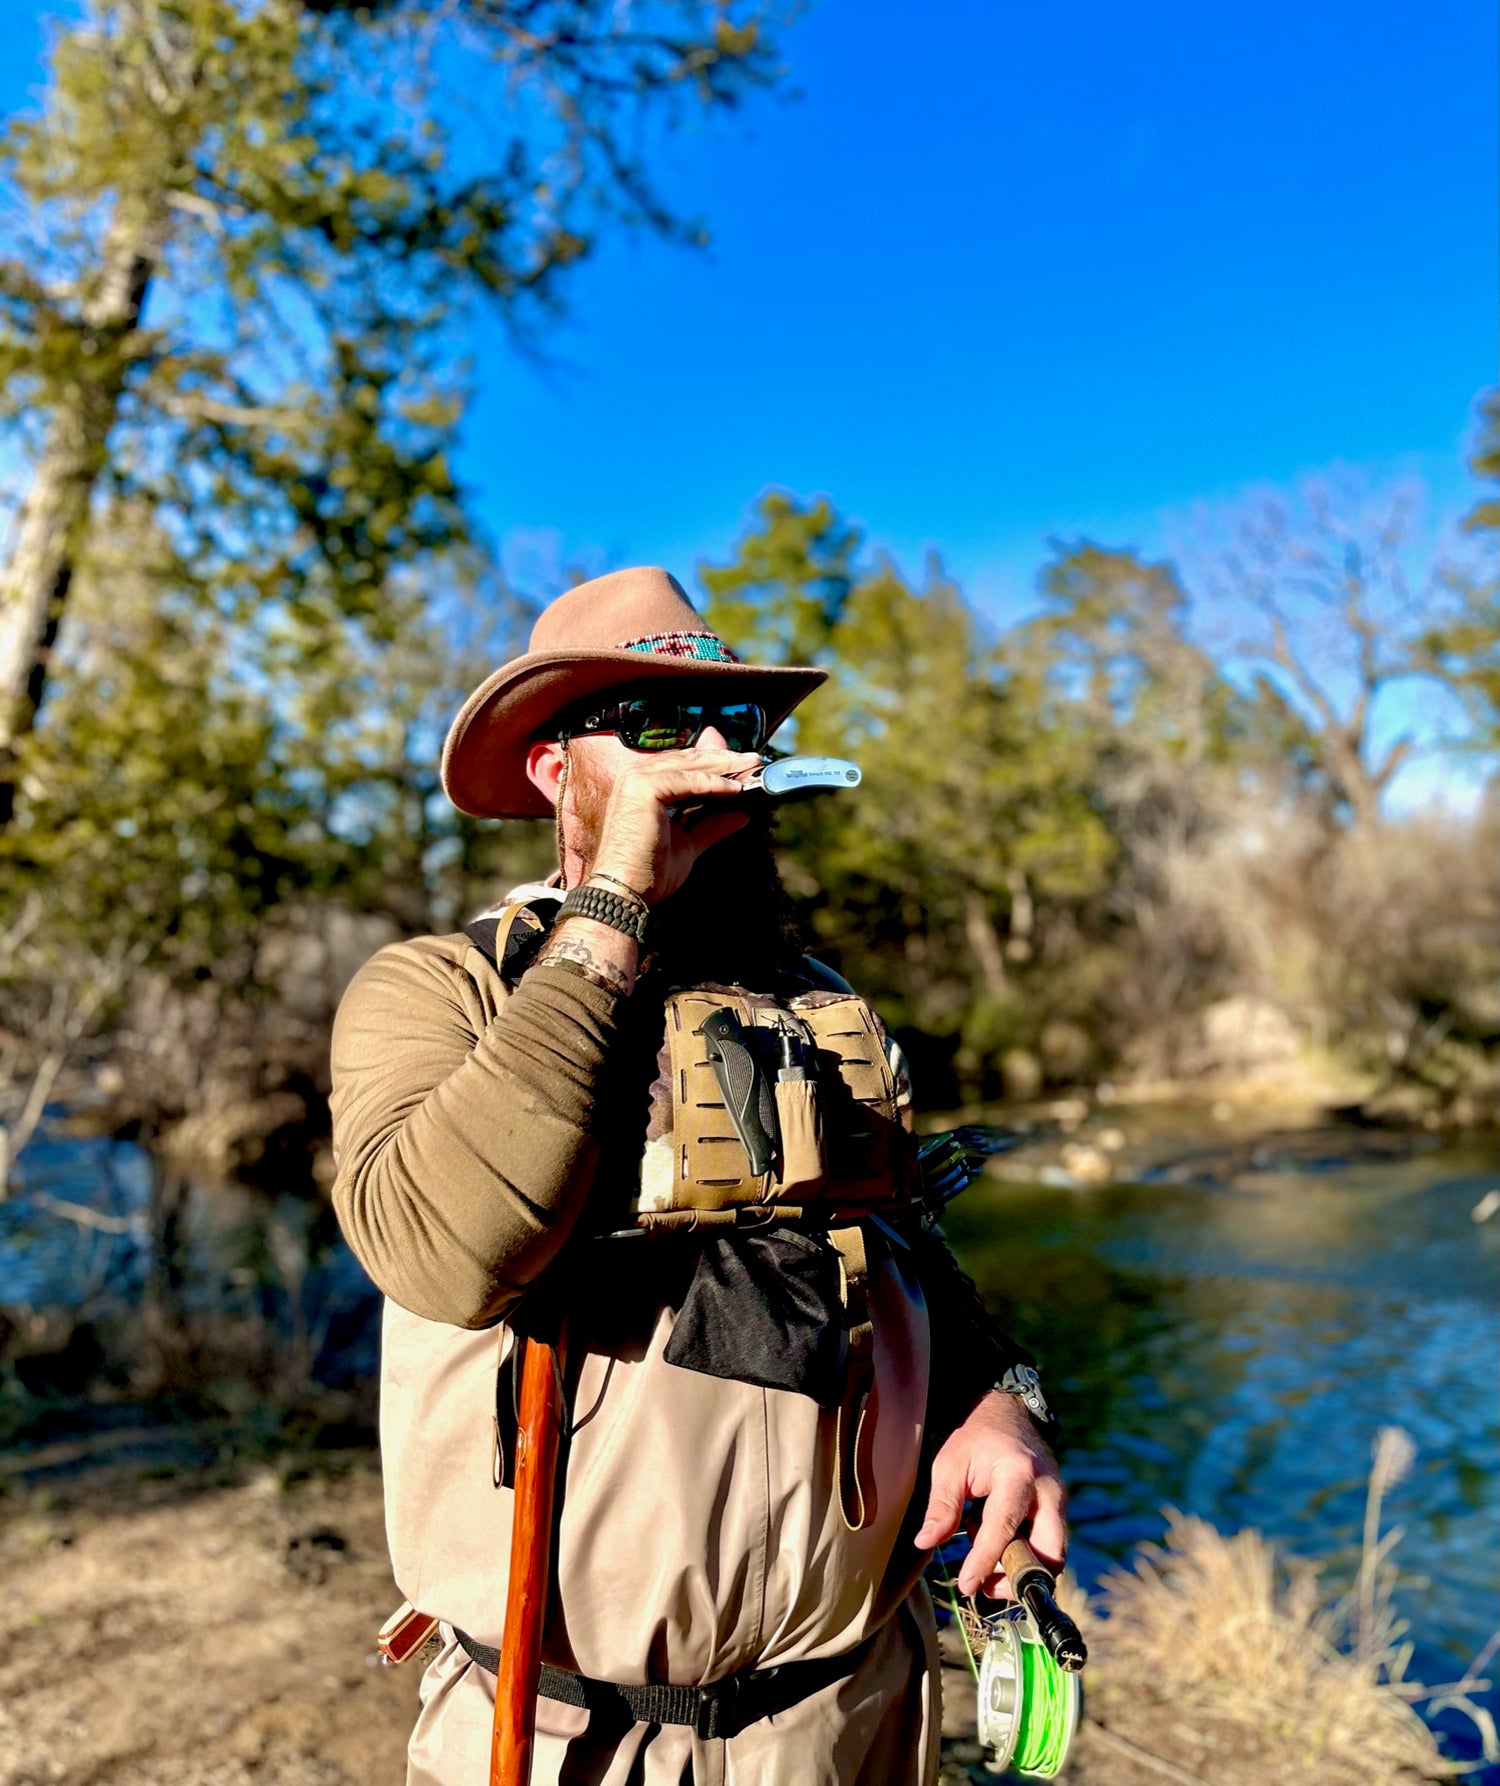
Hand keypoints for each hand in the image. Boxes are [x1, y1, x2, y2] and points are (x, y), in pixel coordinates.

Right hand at [590, 745, 761, 906]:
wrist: (626, 891)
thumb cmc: (648, 872)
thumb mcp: (689, 844)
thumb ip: (711, 826)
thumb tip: (740, 816)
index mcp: (643, 786)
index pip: (685, 766)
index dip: (716, 764)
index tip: (745, 767)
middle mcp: (636, 777)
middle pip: (689, 760)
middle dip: (725, 759)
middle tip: (754, 760)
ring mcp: (637, 779)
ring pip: (690, 765)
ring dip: (724, 766)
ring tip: (751, 767)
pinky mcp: (644, 788)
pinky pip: (688, 780)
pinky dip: (713, 783)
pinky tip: (735, 789)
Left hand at [913, 1390, 1066, 1597]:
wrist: (1009, 1416)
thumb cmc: (976, 1440)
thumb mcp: (950, 1464)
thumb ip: (941, 1506)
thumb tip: (925, 1543)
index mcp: (1018, 1474)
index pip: (1004, 1527)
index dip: (985, 1560)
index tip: (967, 1585)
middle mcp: (1048, 1492)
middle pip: (1048, 1552)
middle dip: (1019, 1578)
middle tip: (985, 1584)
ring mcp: (1059, 1503)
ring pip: (1053, 1556)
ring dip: (1022, 1570)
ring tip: (986, 1557)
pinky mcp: (1059, 1512)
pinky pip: (1050, 1548)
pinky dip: (1026, 1557)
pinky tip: (999, 1542)